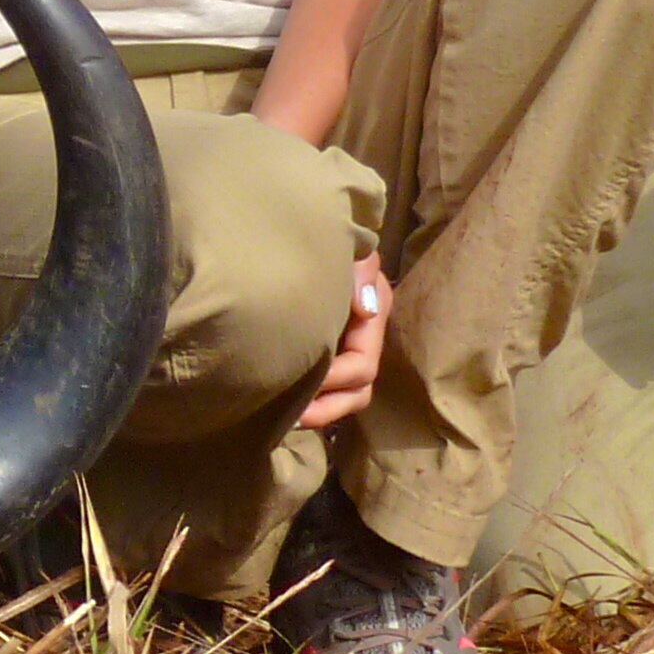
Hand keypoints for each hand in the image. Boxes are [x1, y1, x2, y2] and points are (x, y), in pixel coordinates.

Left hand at [297, 257, 388, 429]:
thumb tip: (364, 309)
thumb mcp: (350, 252)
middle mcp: (362, 338)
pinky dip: (311, 403)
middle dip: (329, 404)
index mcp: (370, 316)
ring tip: (290, 419)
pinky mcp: (323, 354)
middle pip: (358, 389)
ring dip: (321, 411)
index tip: (308, 380)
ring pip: (345, 397)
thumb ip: (359, 273)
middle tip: (295, 414)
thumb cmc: (323, 240)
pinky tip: (283, 409)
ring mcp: (343, 348)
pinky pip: (326, 391)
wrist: (296, 234)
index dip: (337, 377)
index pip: (362, 362)